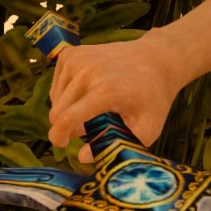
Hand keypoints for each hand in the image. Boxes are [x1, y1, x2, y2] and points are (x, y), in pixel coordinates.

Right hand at [46, 28, 187, 162]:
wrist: (155, 59)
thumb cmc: (152, 98)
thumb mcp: (146, 128)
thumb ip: (115, 145)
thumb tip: (82, 157)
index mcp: (105, 90)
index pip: (66, 119)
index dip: (58, 136)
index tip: (62, 144)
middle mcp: (87, 71)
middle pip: (57, 111)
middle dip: (67, 125)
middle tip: (89, 128)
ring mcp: (77, 59)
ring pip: (56, 99)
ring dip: (68, 109)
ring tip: (93, 109)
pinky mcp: (71, 54)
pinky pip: (57, 85)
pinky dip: (67, 94)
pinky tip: (87, 94)